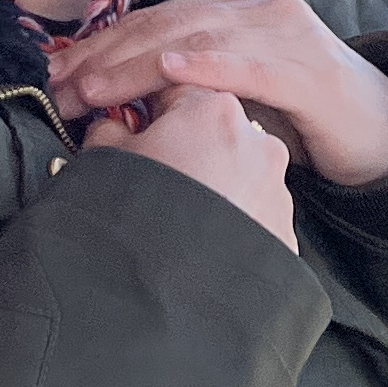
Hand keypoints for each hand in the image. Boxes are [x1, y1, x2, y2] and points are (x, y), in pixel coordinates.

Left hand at [49, 0, 387, 192]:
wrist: (383, 130)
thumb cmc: (300, 117)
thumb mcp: (234, 95)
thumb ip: (186, 90)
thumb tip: (112, 113)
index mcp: (233, 8)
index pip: (154, 21)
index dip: (101, 46)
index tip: (56, 75)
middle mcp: (255, 8)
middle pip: (165, 25)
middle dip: (105, 57)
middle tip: (60, 89)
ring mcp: (283, 33)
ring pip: (195, 40)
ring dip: (136, 66)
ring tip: (93, 90)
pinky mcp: (307, 68)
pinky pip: (246, 63)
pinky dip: (204, 65)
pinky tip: (169, 71)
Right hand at [81, 74, 297, 249]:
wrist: (166, 299)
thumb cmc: (133, 222)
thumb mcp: (104, 162)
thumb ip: (110, 131)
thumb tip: (115, 127)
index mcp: (211, 109)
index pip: (175, 87)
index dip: (146, 108)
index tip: (129, 131)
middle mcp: (256, 141)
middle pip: (211, 130)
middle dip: (182, 147)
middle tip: (149, 179)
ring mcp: (275, 188)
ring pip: (236, 173)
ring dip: (211, 185)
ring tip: (175, 220)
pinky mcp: (283, 231)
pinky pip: (251, 214)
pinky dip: (229, 221)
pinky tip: (201, 244)